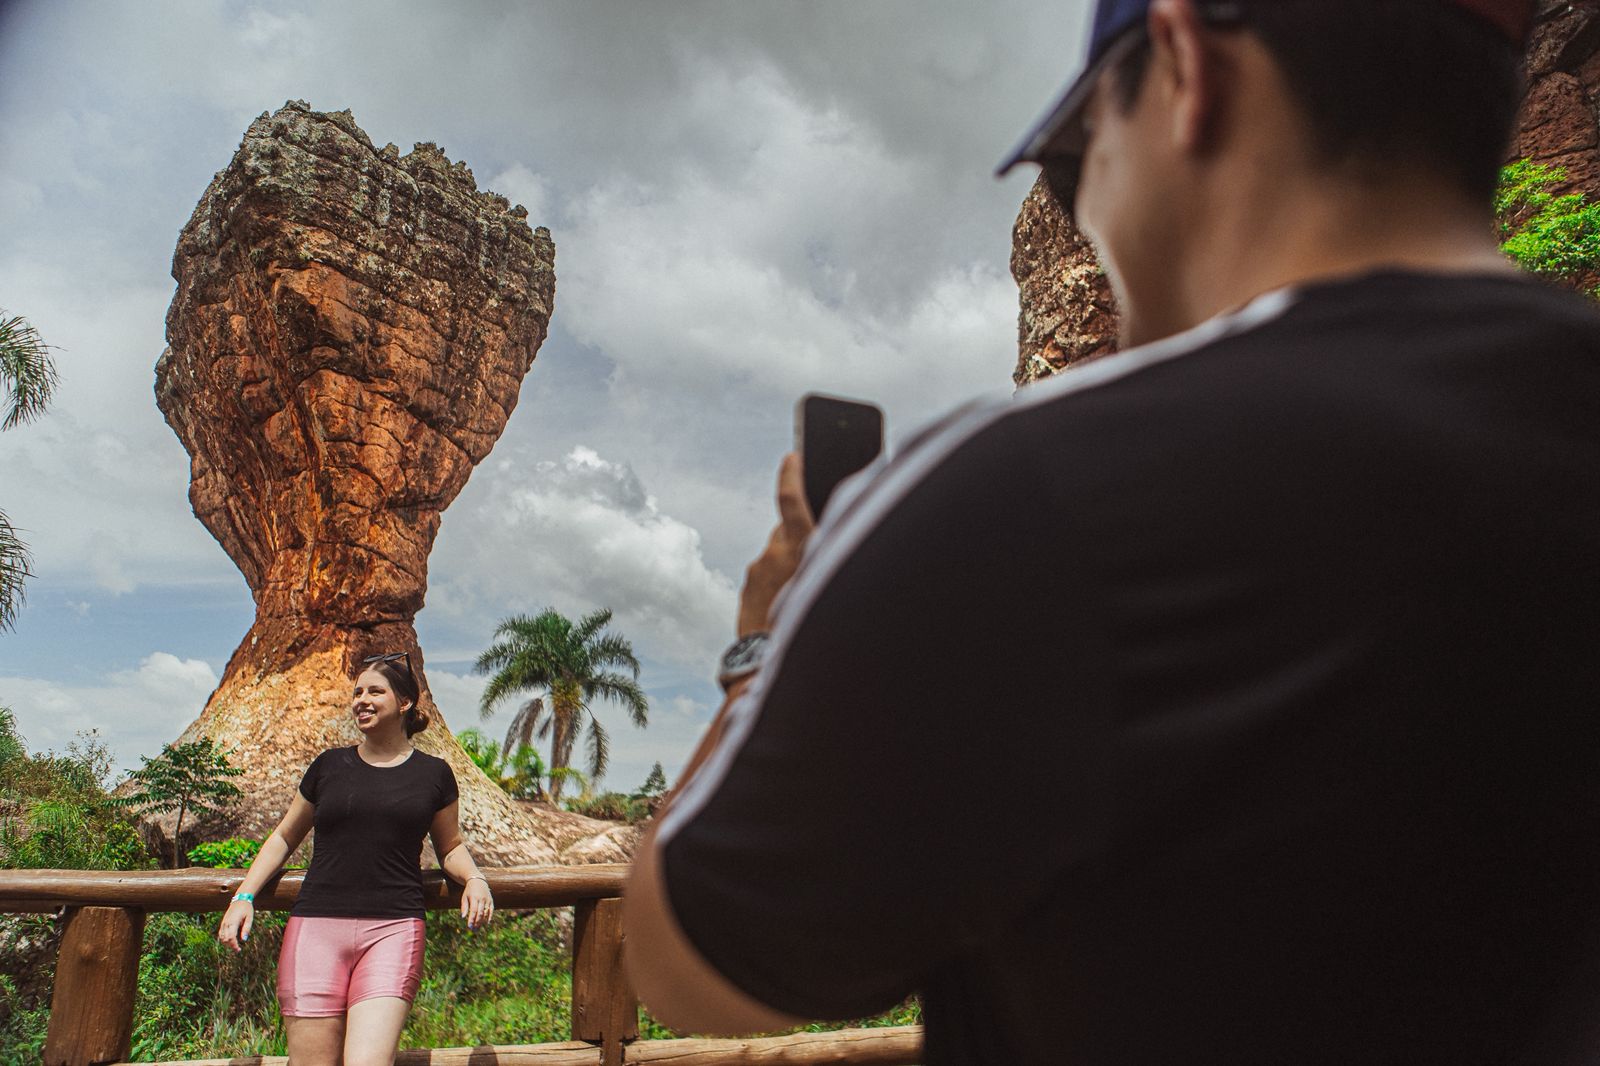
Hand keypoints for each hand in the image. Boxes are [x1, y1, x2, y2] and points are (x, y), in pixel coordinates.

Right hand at [217, 899, 253, 951]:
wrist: (240, 899)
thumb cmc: (246, 908)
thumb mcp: (249, 918)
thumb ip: (246, 929)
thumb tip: (244, 940)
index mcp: (233, 922)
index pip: (231, 937)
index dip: (234, 945)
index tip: (239, 950)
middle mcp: (226, 923)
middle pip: (225, 939)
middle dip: (231, 946)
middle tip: (238, 949)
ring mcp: (223, 923)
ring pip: (221, 937)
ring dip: (227, 943)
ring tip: (235, 945)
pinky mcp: (223, 922)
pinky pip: (220, 933)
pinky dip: (224, 939)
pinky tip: (230, 940)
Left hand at [462, 876, 493, 929]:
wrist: (478, 880)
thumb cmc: (469, 890)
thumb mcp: (464, 897)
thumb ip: (464, 907)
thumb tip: (462, 917)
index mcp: (474, 898)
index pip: (473, 911)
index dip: (471, 919)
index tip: (469, 927)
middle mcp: (482, 899)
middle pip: (480, 913)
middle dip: (477, 922)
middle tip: (473, 930)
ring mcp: (487, 900)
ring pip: (486, 913)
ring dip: (482, 922)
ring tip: (478, 929)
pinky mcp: (491, 900)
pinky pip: (491, 910)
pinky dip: (490, 917)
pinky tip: (486, 923)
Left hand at [738, 453, 814, 636]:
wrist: (769, 662)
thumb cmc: (809, 624)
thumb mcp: (829, 581)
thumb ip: (823, 552)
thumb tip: (817, 540)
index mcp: (798, 548)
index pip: (789, 498)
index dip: (791, 473)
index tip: (791, 457)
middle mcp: (774, 554)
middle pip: (787, 528)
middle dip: (800, 534)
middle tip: (817, 555)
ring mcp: (757, 570)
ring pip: (777, 553)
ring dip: (789, 564)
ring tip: (806, 592)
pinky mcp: (747, 586)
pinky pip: (766, 573)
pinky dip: (777, 581)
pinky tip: (788, 603)